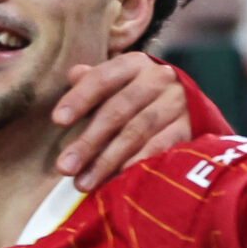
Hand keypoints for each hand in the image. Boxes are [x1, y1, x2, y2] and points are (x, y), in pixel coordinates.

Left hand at [53, 54, 195, 191]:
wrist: (189, 105)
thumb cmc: (138, 96)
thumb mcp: (116, 84)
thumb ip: (92, 82)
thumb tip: (73, 73)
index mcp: (134, 64)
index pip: (102, 78)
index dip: (80, 98)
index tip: (57, 120)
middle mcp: (158, 79)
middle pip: (118, 110)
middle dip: (89, 141)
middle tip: (65, 167)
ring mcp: (176, 103)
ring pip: (137, 132)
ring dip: (107, 160)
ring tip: (83, 183)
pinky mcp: (189, 127)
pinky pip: (160, 148)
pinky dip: (136, 164)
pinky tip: (117, 180)